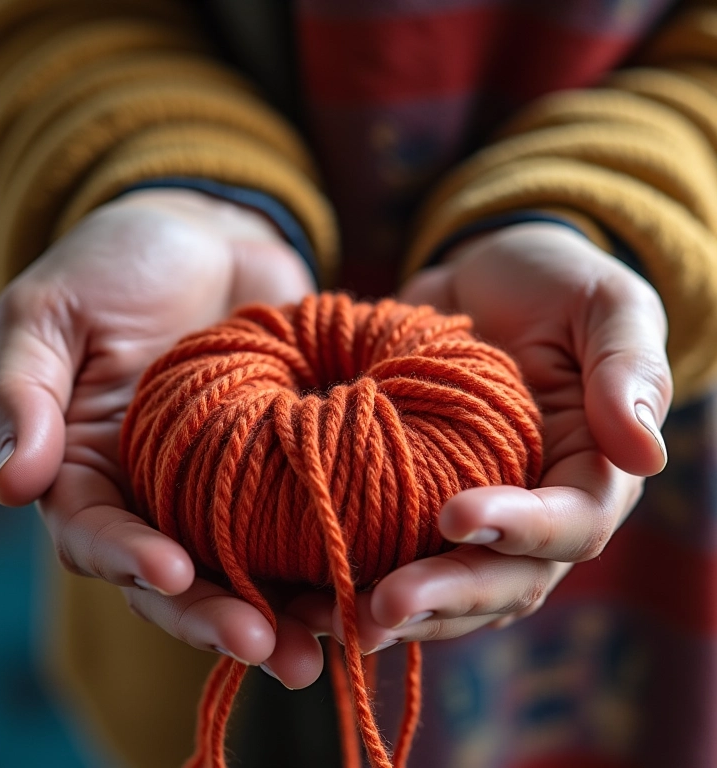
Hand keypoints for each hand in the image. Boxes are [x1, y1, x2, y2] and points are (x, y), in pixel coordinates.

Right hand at [0, 189, 321, 687]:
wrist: (206, 233)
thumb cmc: (114, 262)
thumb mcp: (50, 313)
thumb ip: (25, 392)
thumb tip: (13, 484)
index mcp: (89, 466)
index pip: (98, 536)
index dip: (132, 561)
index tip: (176, 573)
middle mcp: (155, 490)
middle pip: (179, 575)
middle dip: (218, 614)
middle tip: (271, 649)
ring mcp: (223, 482)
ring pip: (246, 564)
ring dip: (283, 608)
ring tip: (329, 641)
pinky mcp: (281, 463)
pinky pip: (300, 517)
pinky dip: (327, 552)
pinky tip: (365, 581)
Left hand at [290, 222, 672, 651]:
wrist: (484, 279)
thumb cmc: (555, 286)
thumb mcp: (604, 306)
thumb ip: (626, 369)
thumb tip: (644, 453)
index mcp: (589, 472)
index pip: (570, 525)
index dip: (520, 531)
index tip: (457, 516)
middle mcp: (533, 511)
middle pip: (503, 580)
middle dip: (447, 596)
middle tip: (384, 605)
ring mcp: (474, 512)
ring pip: (448, 587)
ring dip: (399, 610)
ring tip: (339, 618)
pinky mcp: (416, 503)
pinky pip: (397, 556)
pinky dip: (359, 578)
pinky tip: (310, 594)